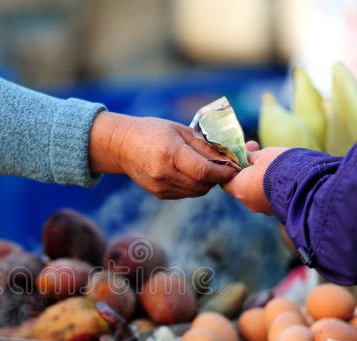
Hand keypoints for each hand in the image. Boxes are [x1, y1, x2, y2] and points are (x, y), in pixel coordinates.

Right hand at [89, 111, 238, 198]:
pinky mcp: (160, 194)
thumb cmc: (153, 132)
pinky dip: (194, 185)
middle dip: (218, 177)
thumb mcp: (180, 130)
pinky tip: (190, 172)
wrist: (122, 146)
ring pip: (197, 191)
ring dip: (207, 182)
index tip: (234, 168)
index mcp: (170, 153)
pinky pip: (186, 193)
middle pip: (203, 184)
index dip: (223, 172)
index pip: (205, 171)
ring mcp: (161, 187)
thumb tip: (229, 158)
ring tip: (206, 167)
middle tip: (223, 166)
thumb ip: (204, 145)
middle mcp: (164, 174)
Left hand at [221, 143, 286, 214]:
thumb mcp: (263, 155)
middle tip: (258, 152)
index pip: (226, 181)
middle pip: (243, 185)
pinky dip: (273, 187)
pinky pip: (271, 197)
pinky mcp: (278, 211)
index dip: (231, 168)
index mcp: (239, 188)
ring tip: (275, 162)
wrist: (306, 186)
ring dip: (262, 179)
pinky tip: (284, 175)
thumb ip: (251, 156)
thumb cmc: (279, 166)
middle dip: (249, 170)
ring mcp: (264, 209)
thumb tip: (247, 156)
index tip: (240, 156)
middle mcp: (248, 202)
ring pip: (258, 192)